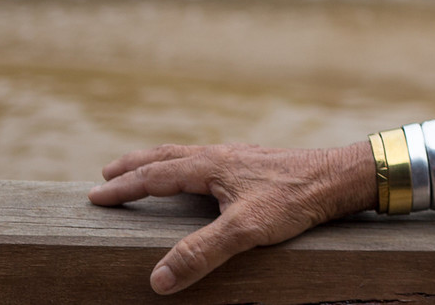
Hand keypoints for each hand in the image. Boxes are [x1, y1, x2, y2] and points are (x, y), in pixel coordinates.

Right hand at [89, 140, 375, 294]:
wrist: (340, 177)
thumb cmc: (295, 200)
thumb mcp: (245, 230)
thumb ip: (201, 253)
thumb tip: (157, 279)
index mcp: (211, 165)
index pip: (155, 175)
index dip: (124, 187)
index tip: (94, 194)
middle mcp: (221, 155)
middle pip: (167, 156)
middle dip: (135, 166)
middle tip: (107, 172)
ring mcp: (240, 157)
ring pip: (189, 155)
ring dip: (160, 162)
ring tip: (145, 170)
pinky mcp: (257, 164)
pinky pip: (209, 161)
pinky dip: (188, 165)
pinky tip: (200, 176)